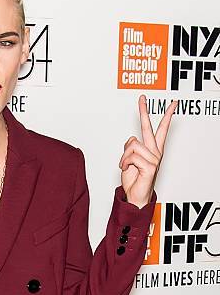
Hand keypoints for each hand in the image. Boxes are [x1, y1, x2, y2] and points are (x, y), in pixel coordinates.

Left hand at [118, 94, 177, 208]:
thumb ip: (131, 148)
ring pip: (132, 144)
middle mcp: (155, 152)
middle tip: (141, 97)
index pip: (160, 129)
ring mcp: (154, 158)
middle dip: (143, 111)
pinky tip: (126, 168)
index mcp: (152, 149)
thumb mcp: (130, 160)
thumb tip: (131, 140)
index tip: (171, 103)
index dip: (165, 115)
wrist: (135, 196)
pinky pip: (131, 156)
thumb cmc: (134, 179)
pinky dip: (124, 162)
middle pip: (148, 127)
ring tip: (124, 165)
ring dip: (123, 156)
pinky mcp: (150, 166)